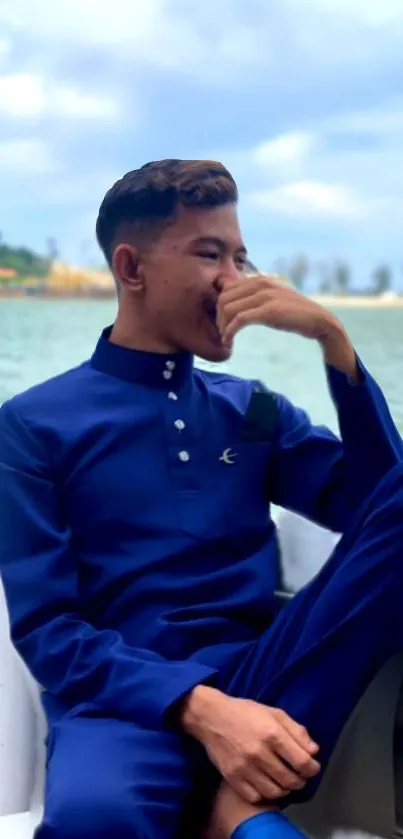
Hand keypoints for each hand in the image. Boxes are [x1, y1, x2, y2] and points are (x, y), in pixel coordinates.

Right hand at [180, 686, 320, 803]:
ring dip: (285, 789)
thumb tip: (314, 750)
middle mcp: (260, 753)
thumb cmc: (245, 712)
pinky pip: (256, 796)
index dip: (313, 768)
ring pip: (275, 791)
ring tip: (284, 781)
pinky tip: (267, 784)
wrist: (211, 717)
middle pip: (291, 780)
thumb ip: (296, 730)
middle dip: (301, 780)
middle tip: (299, 775)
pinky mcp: (233, 778)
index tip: (312, 767)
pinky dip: (265, 794)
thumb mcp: (274, 713)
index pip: (302, 762)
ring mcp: (245, 768)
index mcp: (272, 733)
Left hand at [216, 273, 358, 379]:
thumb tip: (237, 303)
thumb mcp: (274, 300)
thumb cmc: (295, 314)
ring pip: (228, 308)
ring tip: (226, 339)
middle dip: (218, 318)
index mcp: (261, 279)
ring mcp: (265, 296)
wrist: (320, 321)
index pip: (227, 288)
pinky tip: (229, 342)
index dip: (219, 307)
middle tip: (222, 333)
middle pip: (223, 298)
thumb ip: (257, 297)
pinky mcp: (268, 311)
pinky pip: (239, 320)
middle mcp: (261, 284)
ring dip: (222, 327)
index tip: (223, 323)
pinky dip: (229, 332)